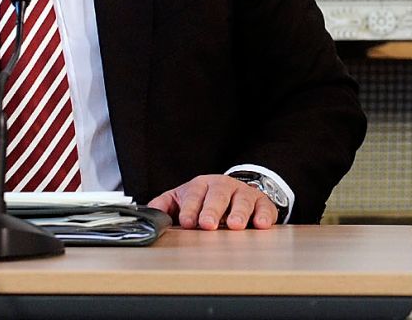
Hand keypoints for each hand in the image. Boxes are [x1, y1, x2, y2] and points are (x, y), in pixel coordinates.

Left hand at [147, 174, 279, 229]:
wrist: (234, 190)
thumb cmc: (204, 199)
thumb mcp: (181, 199)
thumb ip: (163, 205)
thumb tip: (147, 212)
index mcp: (201, 185)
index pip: (194, 194)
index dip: (190, 208)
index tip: (187, 222)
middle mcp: (223, 187)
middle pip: (218, 195)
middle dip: (212, 210)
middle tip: (207, 225)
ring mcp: (243, 194)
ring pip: (242, 201)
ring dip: (238, 213)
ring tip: (235, 226)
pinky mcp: (262, 203)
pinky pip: (265, 208)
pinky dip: (264, 216)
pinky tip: (261, 224)